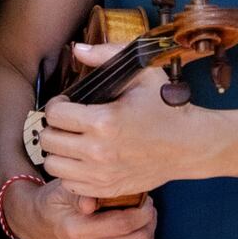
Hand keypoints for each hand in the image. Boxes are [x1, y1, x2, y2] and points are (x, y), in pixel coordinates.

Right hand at [5, 169, 158, 238]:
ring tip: (145, 214)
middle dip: (150, 221)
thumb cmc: (51, 202)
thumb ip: (79, 192)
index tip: (146, 198)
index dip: (141, 211)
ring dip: (149, 231)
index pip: (121, 224)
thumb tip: (92, 202)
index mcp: (77, 230)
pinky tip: (136, 225)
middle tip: (149, 204)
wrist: (35, 225)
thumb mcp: (61, 190)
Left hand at [32, 47, 214, 201]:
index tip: (67, 103)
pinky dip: (71, 171)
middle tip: (68, 121)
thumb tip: (77, 49)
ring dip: (58, 151)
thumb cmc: (166, 108)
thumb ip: (106, 55)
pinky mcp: (107, 189)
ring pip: (53, 165)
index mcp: (102, 121)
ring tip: (73, 140)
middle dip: (54, 127)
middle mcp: (97, 151)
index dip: (57, 104)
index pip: (54, 114)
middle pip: (48, 140)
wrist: (189, 145)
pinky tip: (83, 159)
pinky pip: (69, 184)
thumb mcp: (142, 73)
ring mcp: (101, 174)